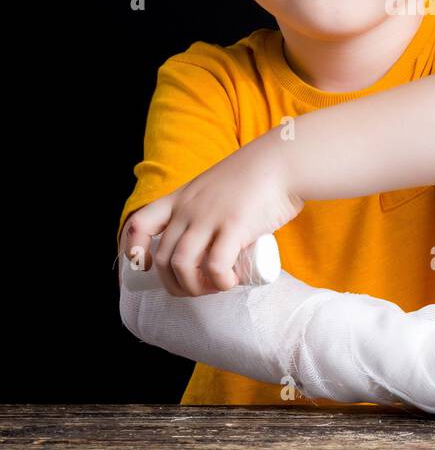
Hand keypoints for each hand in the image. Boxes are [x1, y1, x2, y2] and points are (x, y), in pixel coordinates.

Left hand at [121, 129, 303, 296]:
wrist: (284, 161)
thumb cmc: (258, 176)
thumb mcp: (218, 187)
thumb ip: (210, 207)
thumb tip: (215, 239)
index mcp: (181, 198)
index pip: (140, 224)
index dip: (135, 251)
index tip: (149, 266)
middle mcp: (189, 208)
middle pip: (164, 257)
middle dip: (176, 284)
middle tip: (200, 288)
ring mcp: (209, 217)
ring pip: (182, 265)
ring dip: (195, 287)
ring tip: (216, 287)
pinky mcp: (234, 226)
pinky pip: (215, 265)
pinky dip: (219, 282)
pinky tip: (231, 281)